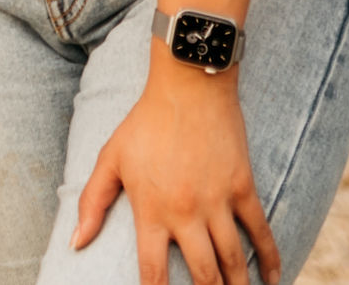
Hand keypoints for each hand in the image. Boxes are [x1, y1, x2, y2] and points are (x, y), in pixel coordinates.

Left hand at [71, 62, 277, 284]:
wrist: (188, 84)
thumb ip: (92, 203)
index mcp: (151, 211)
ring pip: (232, 261)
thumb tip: (75, 243)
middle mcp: (186, 213)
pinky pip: (260, 231)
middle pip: (202, 275)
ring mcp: (218, 201)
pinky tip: (274, 280)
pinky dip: (270, 259)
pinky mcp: (243, 187)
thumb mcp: (110, 159)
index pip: (153, 273)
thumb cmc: (145, 121)